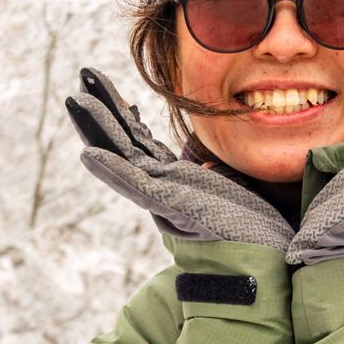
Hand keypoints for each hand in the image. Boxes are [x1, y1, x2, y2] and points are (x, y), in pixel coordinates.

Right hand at [64, 68, 293, 250]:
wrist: (268, 266)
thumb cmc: (255, 232)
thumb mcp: (231, 190)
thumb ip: (211, 175)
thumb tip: (202, 164)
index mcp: (175, 183)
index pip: (140, 142)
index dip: (122, 114)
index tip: (106, 86)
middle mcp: (164, 189)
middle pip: (124, 143)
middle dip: (101, 110)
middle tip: (81, 78)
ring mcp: (166, 200)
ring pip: (123, 157)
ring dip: (98, 128)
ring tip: (76, 99)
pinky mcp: (176, 211)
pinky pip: (138, 187)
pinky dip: (112, 169)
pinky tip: (90, 153)